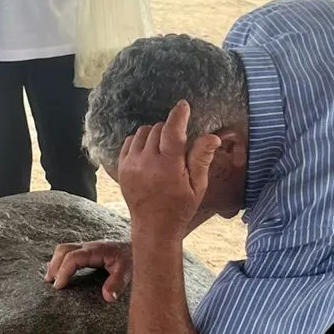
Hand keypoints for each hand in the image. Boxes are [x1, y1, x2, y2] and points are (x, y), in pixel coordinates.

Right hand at [45, 241, 131, 302]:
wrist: (137, 248)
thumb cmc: (132, 260)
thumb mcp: (128, 272)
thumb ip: (118, 284)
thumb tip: (107, 298)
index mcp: (96, 250)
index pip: (72, 257)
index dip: (63, 271)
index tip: (58, 287)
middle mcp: (88, 247)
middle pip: (63, 250)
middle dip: (54, 266)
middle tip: (52, 285)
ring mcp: (86, 248)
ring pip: (63, 250)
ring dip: (54, 264)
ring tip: (50, 281)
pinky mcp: (86, 251)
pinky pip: (68, 253)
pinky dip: (59, 263)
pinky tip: (58, 275)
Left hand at [119, 101, 219, 237]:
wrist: (153, 227)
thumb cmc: (180, 207)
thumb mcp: (198, 186)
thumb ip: (202, 158)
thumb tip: (212, 136)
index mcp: (168, 167)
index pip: (172, 131)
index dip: (178, 115)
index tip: (183, 105)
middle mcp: (146, 163)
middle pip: (157, 129)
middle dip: (169, 130)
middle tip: (177, 145)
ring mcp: (131, 165)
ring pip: (142, 133)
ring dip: (154, 134)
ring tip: (163, 149)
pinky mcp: (122, 168)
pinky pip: (129, 142)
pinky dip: (140, 142)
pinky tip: (149, 153)